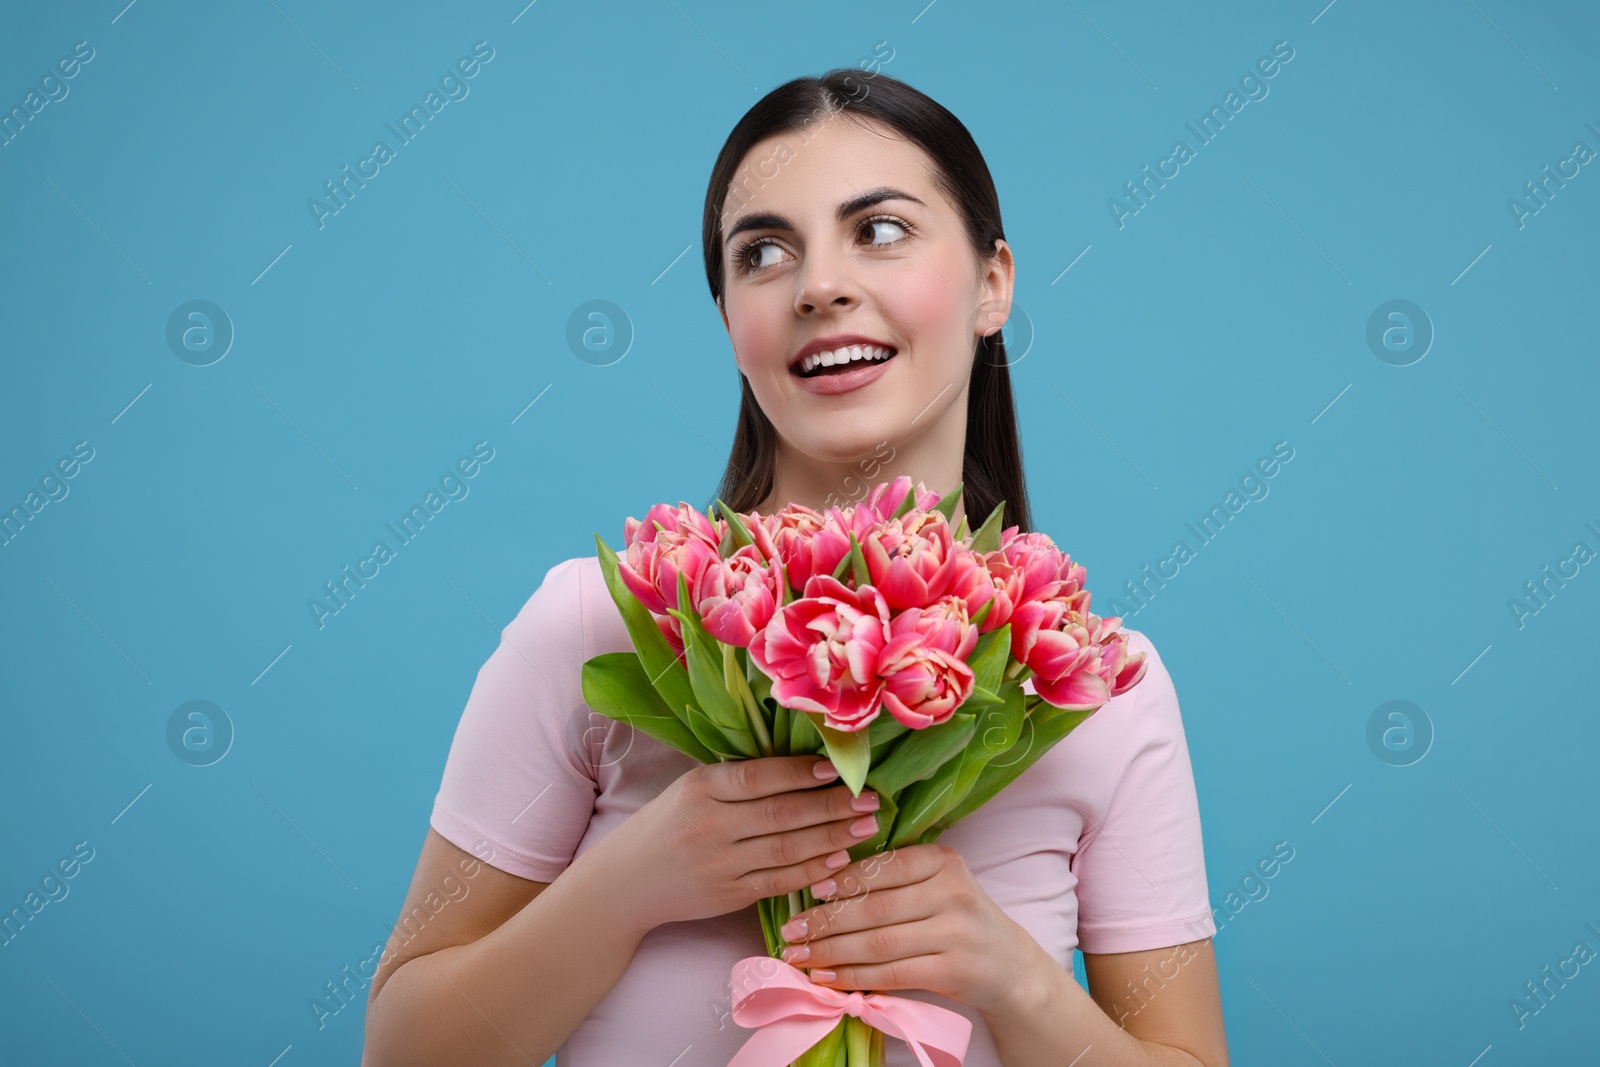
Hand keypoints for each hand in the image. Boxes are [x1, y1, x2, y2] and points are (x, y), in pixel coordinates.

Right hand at [604, 755, 885, 928]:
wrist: (625, 882)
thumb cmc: (668, 824)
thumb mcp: (692, 788)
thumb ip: (739, 779)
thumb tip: (807, 764)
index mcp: (701, 787)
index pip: (761, 777)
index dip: (803, 772)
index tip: (838, 768)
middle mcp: (710, 824)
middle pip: (782, 813)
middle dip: (832, 806)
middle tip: (870, 799)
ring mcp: (719, 864)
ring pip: (787, 849)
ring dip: (832, 837)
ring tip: (865, 826)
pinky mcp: (728, 896)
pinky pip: (779, 882)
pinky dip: (812, 871)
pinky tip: (839, 860)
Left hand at [775, 843, 1046, 1015]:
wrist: (1009, 964)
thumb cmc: (958, 918)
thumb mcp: (936, 884)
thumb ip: (893, 878)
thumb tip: (823, 881)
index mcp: (943, 860)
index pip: (884, 867)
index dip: (843, 879)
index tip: (810, 889)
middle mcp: (952, 892)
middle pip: (876, 907)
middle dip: (827, 920)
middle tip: (792, 929)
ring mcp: (955, 933)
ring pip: (879, 943)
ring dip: (832, 951)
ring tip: (799, 955)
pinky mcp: (954, 970)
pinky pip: (892, 973)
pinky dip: (854, 976)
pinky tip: (827, 978)